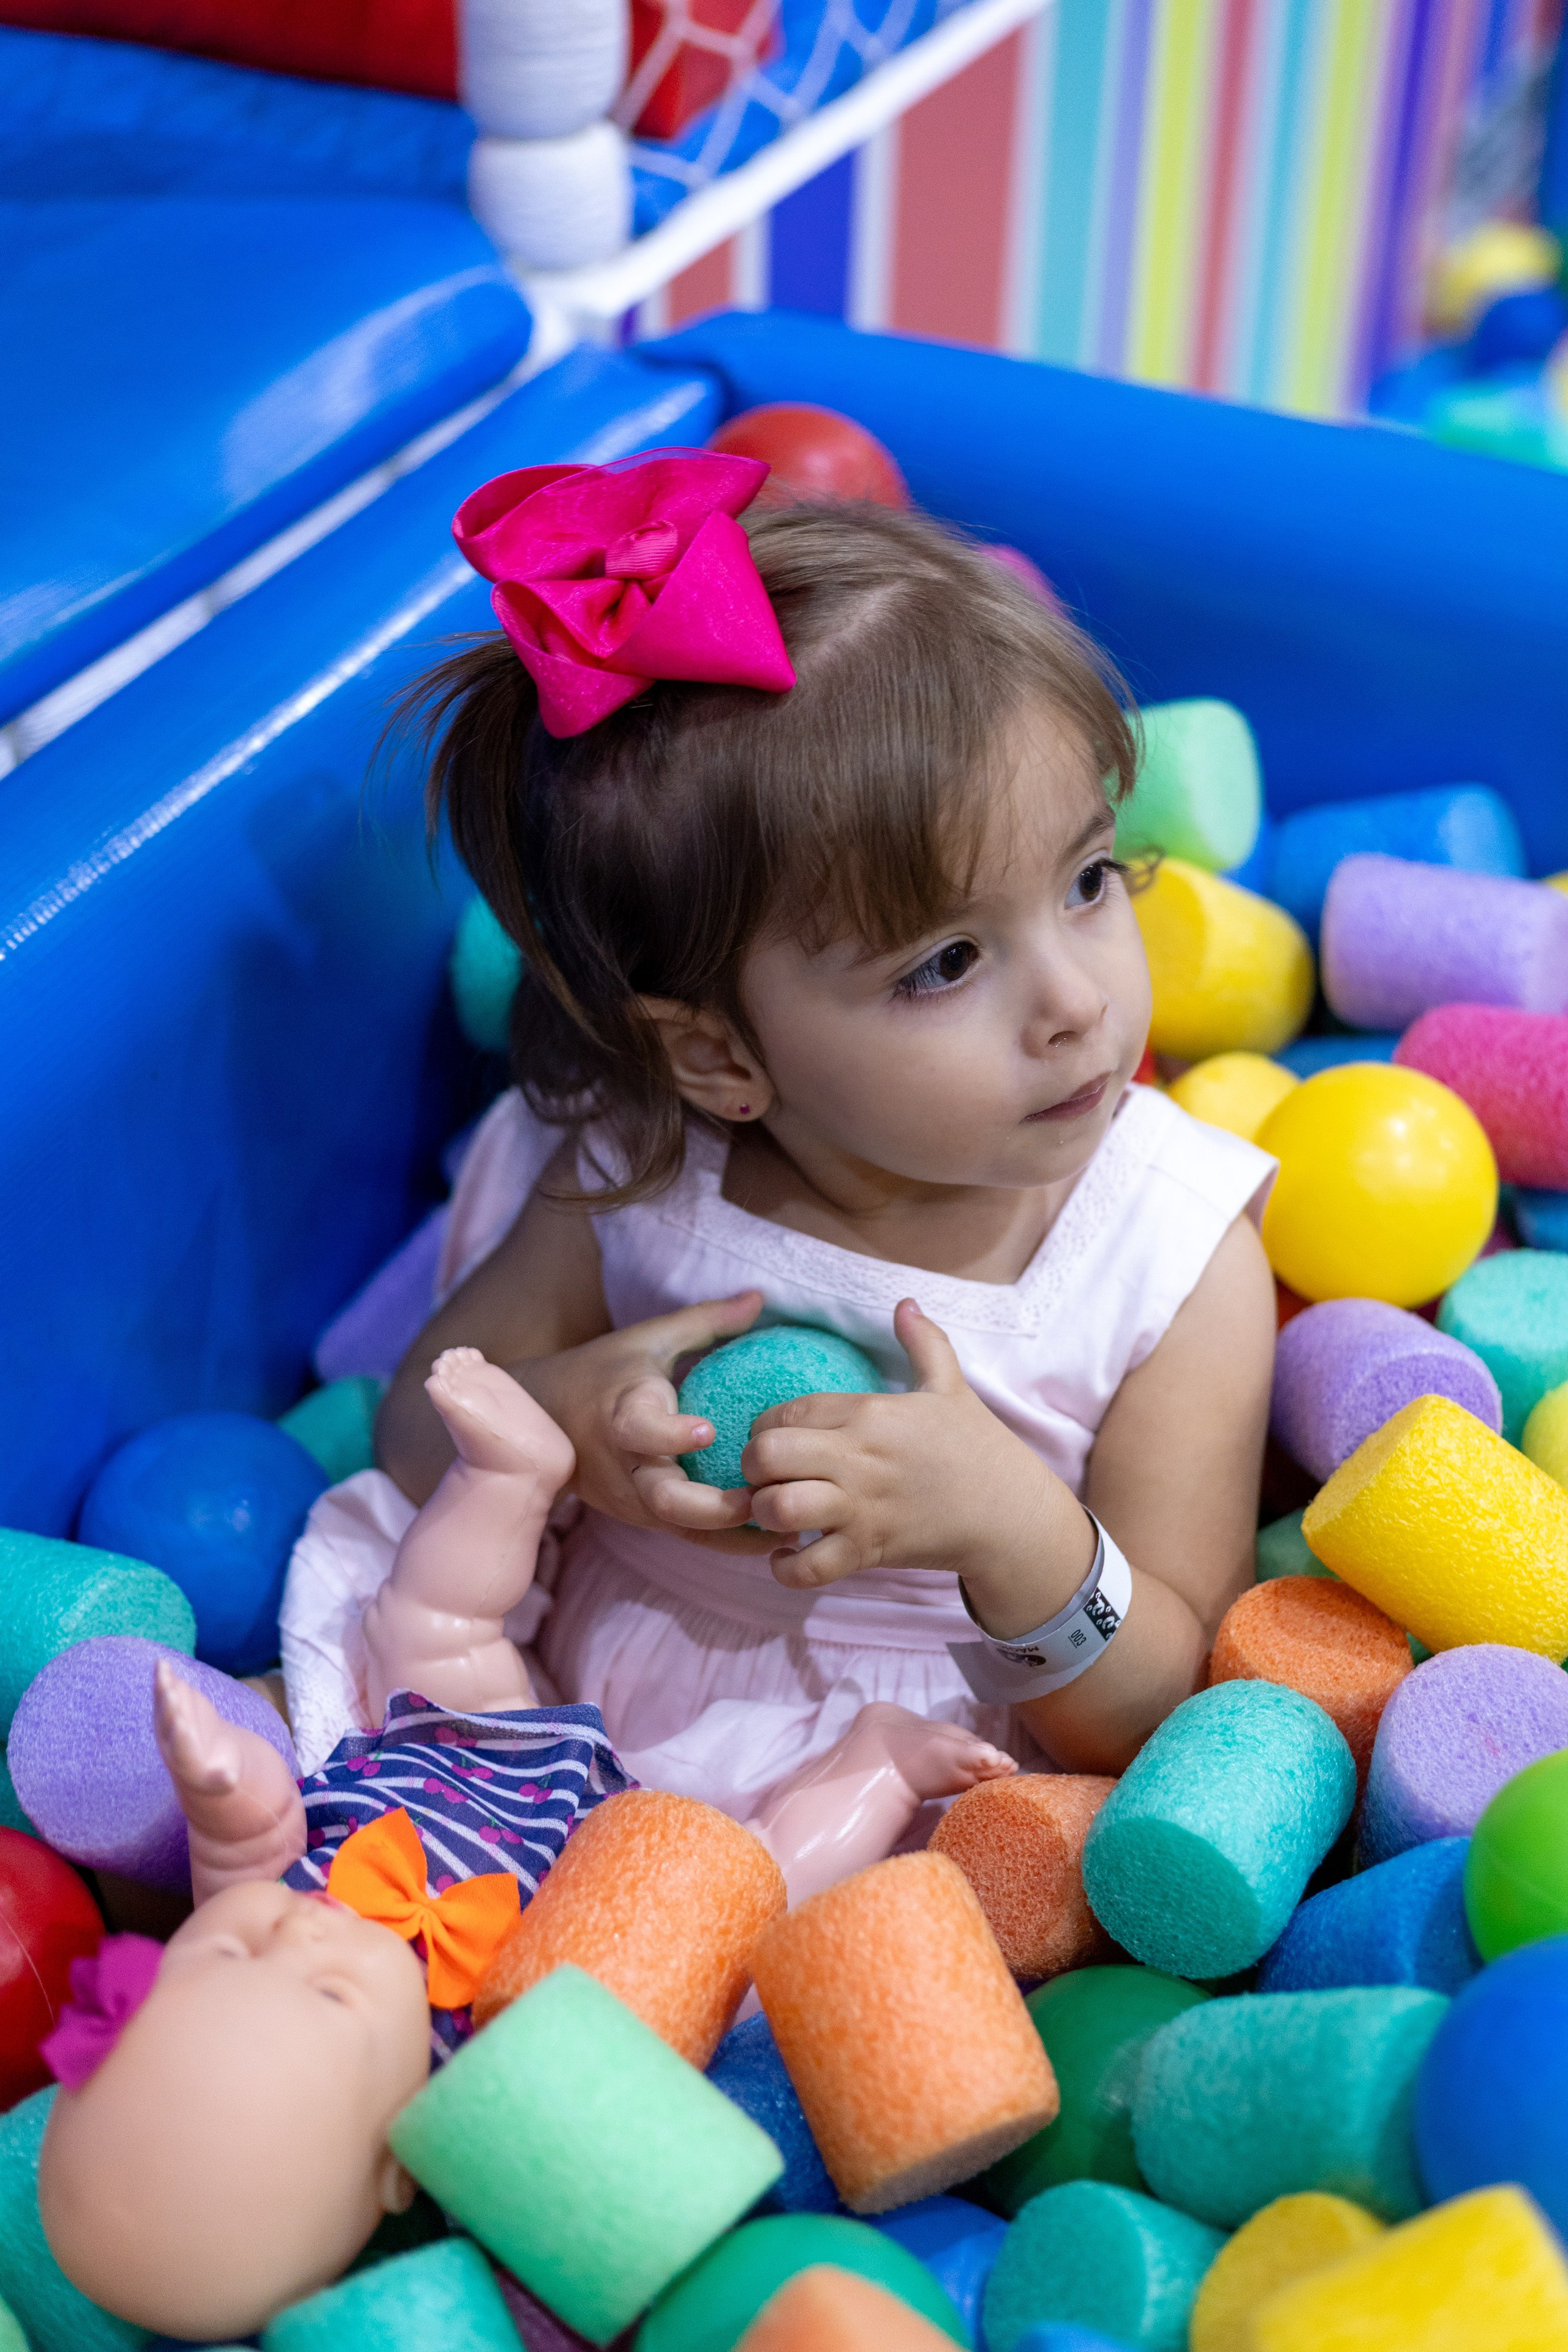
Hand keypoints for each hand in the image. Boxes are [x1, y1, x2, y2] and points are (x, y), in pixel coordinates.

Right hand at [514, 1289, 778, 1549]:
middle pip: (665, 1500)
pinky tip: (774, 1537)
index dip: (670, 1434)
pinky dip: (728, 1540)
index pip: (639, 1430)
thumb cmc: (604, 1371)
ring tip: (787, 1527)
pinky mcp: (643, 1519)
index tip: (707, 1429)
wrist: (545, 1420)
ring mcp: (634, 1499)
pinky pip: (688, 1537)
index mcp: (623, 1414)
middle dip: (715, 1508)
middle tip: (763, 1499)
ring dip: (732, 1533)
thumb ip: (706, 1322)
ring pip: (682, 1529)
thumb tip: (760, 1297)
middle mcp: (627, 1465)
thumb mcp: (649, 1339)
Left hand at [741, 1298, 1095, 1618]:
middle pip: (767, 1456)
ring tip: (775, 1513)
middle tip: (766, 1475)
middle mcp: (858, 1459)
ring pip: (779, 1510)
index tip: (778, 1439)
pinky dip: (786, 1568)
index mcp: (870, 1414)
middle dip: (751, 1467)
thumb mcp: (951, 1387)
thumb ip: (924, 1343)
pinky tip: (787, 1554)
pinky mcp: (869, 1550)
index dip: (765, 1425)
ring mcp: (862, 1508)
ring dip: (764, 1514)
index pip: (786, 1412)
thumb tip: (906, 1303)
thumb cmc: (976, 1448)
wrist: (1010, 1514)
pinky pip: (809, 1568)